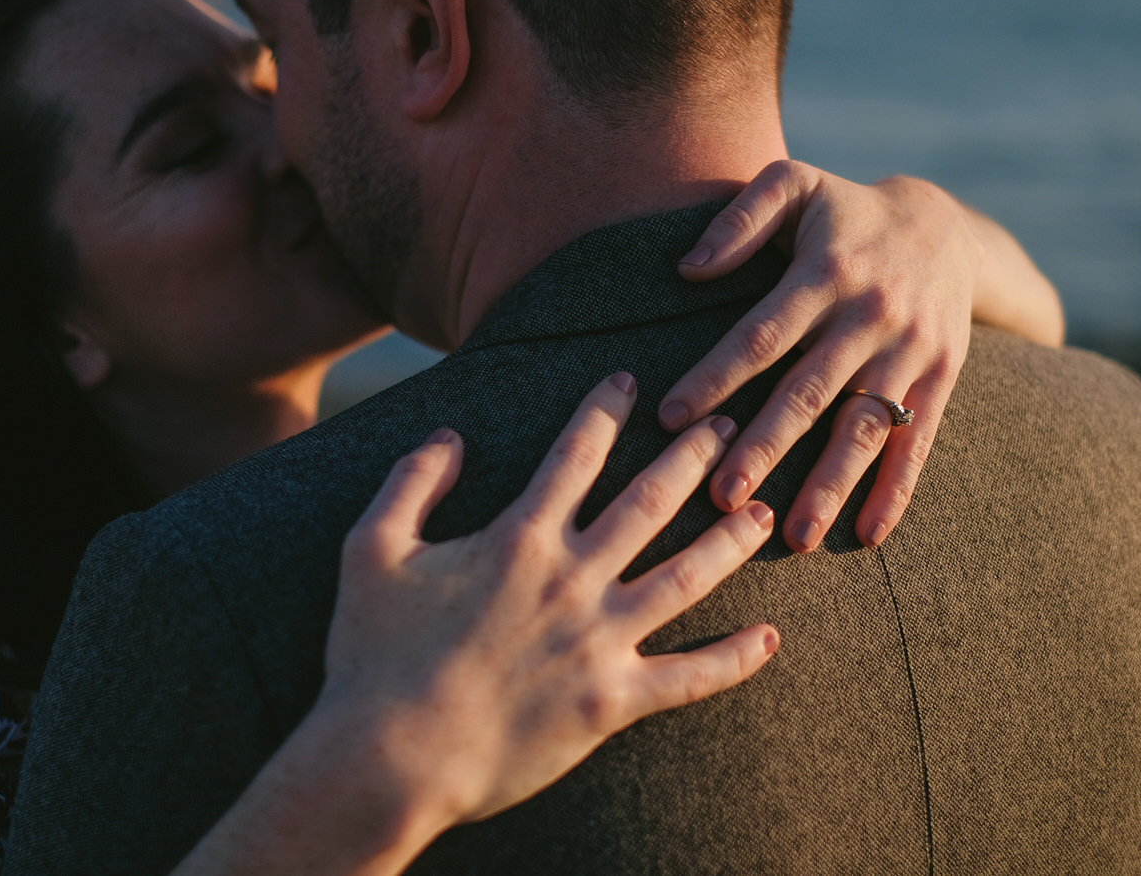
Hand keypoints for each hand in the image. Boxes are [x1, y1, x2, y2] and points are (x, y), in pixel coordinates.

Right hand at [324, 372, 780, 834]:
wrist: (389, 757)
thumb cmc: (372, 654)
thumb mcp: (371, 549)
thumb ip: (411, 483)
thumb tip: (448, 436)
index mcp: (519, 538)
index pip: (576, 453)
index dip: (604, 410)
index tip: (628, 382)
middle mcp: (572, 578)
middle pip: (651, 502)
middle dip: (693, 458)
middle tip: (729, 428)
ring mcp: (599, 640)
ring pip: (686, 577)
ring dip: (729, 542)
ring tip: (762, 512)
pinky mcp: (612, 702)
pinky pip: (689, 678)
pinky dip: (734, 660)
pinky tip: (769, 638)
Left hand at [659, 160, 984, 551]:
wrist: (946, 224)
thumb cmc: (843, 212)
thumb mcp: (795, 184)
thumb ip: (741, 219)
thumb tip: (688, 267)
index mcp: (826, 273)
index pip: (762, 335)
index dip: (715, 376)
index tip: (670, 418)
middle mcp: (870, 317)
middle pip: (809, 392)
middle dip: (765, 447)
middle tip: (721, 496)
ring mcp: (910, 353)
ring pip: (864, 428)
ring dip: (830, 485)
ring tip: (794, 535)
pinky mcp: (940, 379)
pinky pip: (919, 442)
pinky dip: (897, 491)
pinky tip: (869, 535)